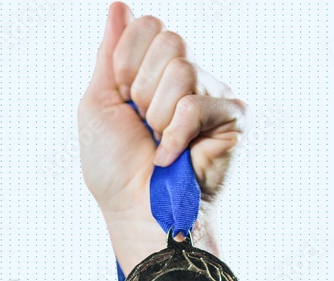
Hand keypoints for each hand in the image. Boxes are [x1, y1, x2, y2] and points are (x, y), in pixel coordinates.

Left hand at [79, 2, 244, 269]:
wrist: (136, 208)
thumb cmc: (116, 167)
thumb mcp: (99, 101)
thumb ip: (110, 52)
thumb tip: (120, 5)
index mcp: (157, 70)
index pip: (150, 26)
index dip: (127, 61)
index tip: (123, 100)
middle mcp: (191, 78)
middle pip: (170, 41)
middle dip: (143, 88)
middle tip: (144, 125)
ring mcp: (214, 97)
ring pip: (183, 70)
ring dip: (158, 115)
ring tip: (160, 142)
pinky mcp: (233, 120)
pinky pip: (198, 104)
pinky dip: (176, 133)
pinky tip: (174, 156)